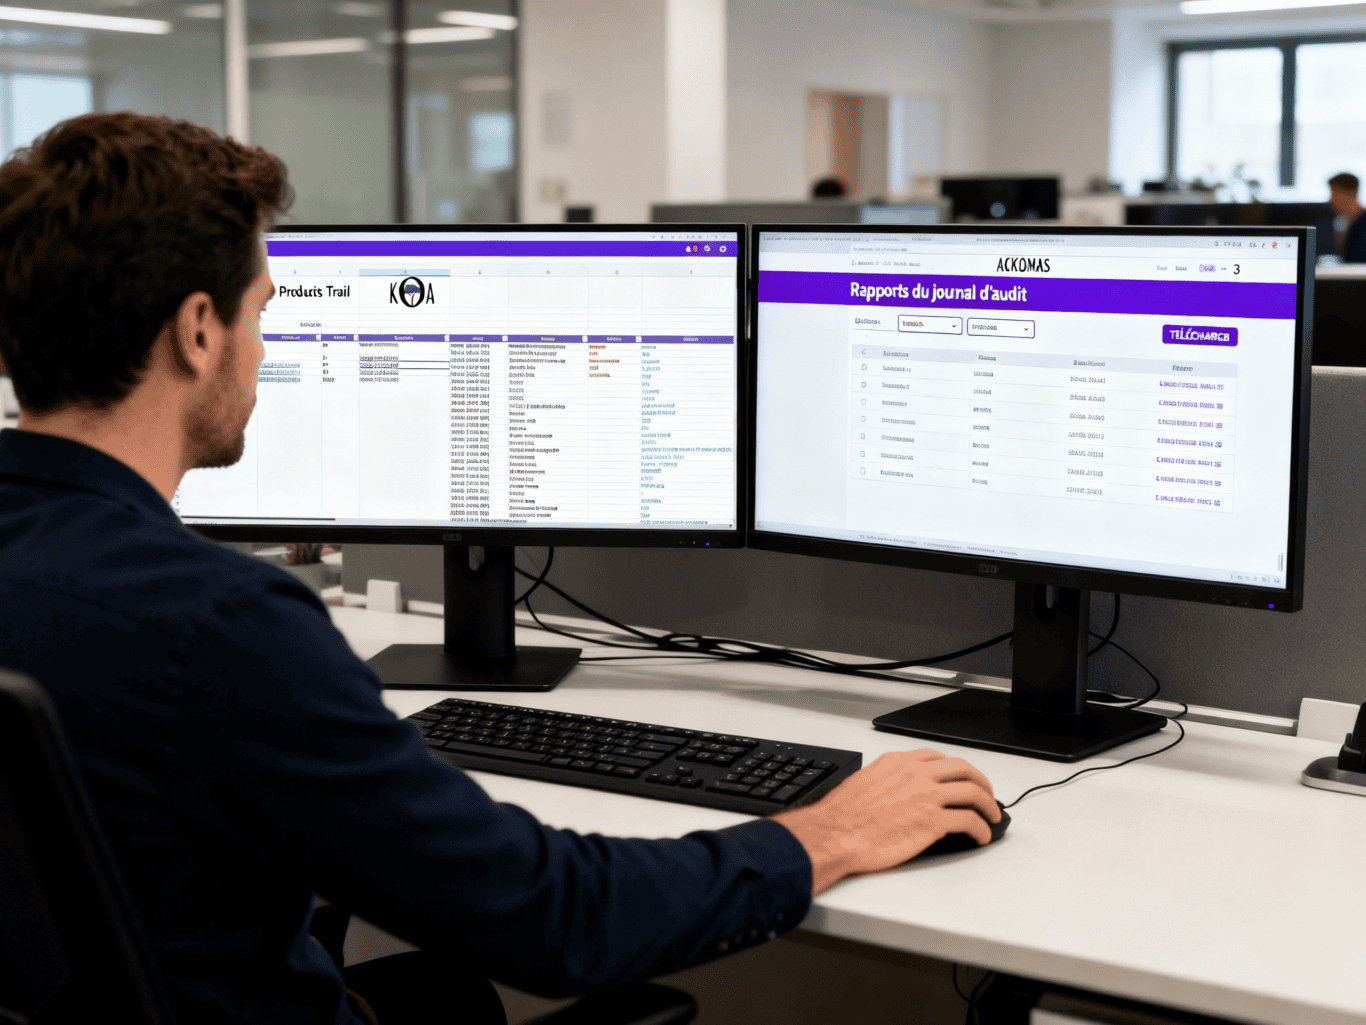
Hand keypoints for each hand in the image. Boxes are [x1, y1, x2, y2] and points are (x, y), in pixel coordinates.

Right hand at [771, 749, 999, 894]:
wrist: (835, 835)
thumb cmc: (842, 816)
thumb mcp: (863, 783)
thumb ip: (886, 781)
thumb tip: (897, 792)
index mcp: (898, 763)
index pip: (937, 758)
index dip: (955, 769)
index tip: (961, 778)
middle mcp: (915, 774)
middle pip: (962, 769)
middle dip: (981, 782)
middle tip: (987, 794)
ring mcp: (926, 796)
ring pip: (972, 792)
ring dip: (988, 804)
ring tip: (993, 817)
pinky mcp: (933, 821)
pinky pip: (968, 820)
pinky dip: (981, 828)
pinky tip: (980, 836)